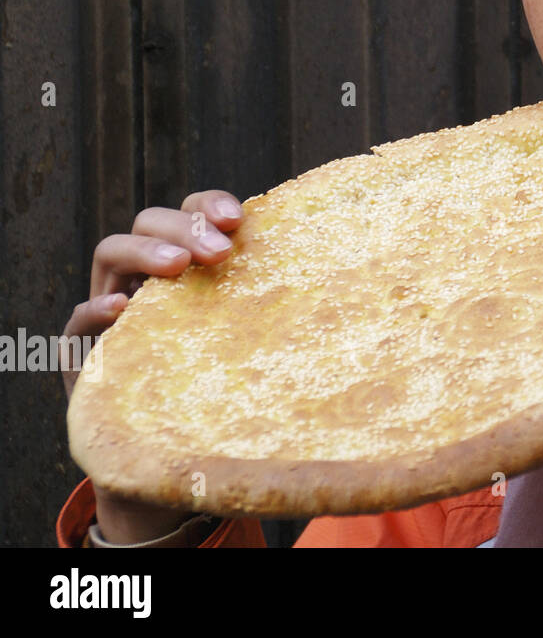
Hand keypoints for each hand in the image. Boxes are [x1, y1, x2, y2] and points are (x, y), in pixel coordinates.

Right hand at [63, 189, 244, 542]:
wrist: (180, 455)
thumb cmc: (233, 384)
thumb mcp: (259, 337)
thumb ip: (278, 304)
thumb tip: (347, 278)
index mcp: (189, 262)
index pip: (193, 212)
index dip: (210, 205)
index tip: (240, 220)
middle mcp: (146, 276)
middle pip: (150, 221)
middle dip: (183, 228)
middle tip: (216, 251)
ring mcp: (111, 308)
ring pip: (110, 252)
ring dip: (143, 252)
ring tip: (177, 268)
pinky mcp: (84, 353)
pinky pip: (77, 323)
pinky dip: (95, 311)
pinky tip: (121, 312)